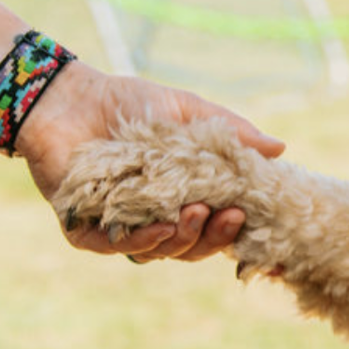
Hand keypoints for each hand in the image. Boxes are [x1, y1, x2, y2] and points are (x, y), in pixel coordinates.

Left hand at [15, 64, 285, 261]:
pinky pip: (114, 248)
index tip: (248, 212)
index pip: (211, 226)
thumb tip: (280, 148)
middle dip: (212, 238)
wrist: (69, 96)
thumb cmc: (127, 102)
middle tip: (230, 216)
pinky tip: (158, 227)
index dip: (231, 229)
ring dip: (181, 237)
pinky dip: (139, 242)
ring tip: (195, 213)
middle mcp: (150, 219)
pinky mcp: (82, 229)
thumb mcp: (187, 112)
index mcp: (177, 199)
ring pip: (156, 252)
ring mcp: (117, 227)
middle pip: (188, 247)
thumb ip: (230, 133)